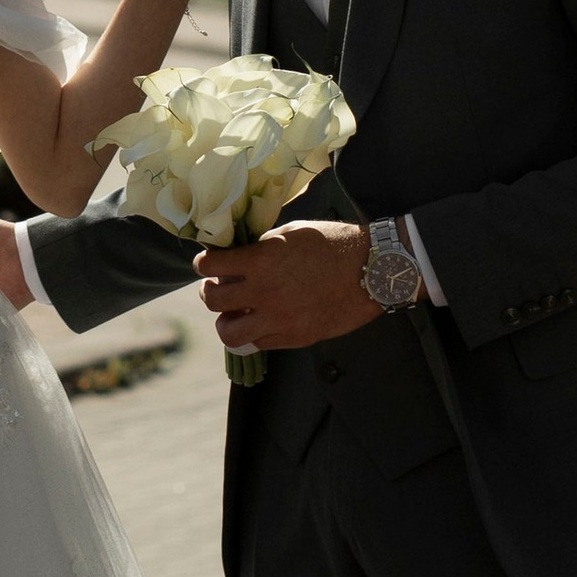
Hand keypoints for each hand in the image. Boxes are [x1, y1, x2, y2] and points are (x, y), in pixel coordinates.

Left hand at [196, 221, 384, 356]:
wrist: (373, 271)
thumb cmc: (335, 244)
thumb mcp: (292, 233)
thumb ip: (262, 246)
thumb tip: (241, 256)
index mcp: (262, 261)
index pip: (210, 266)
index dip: (203, 263)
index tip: (207, 263)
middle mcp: (265, 293)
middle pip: (213, 301)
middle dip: (208, 292)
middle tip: (216, 287)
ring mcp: (280, 319)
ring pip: (229, 333)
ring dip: (226, 321)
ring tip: (235, 313)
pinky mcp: (295, 338)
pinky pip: (258, 343)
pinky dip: (253, 334)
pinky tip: (260, 321)